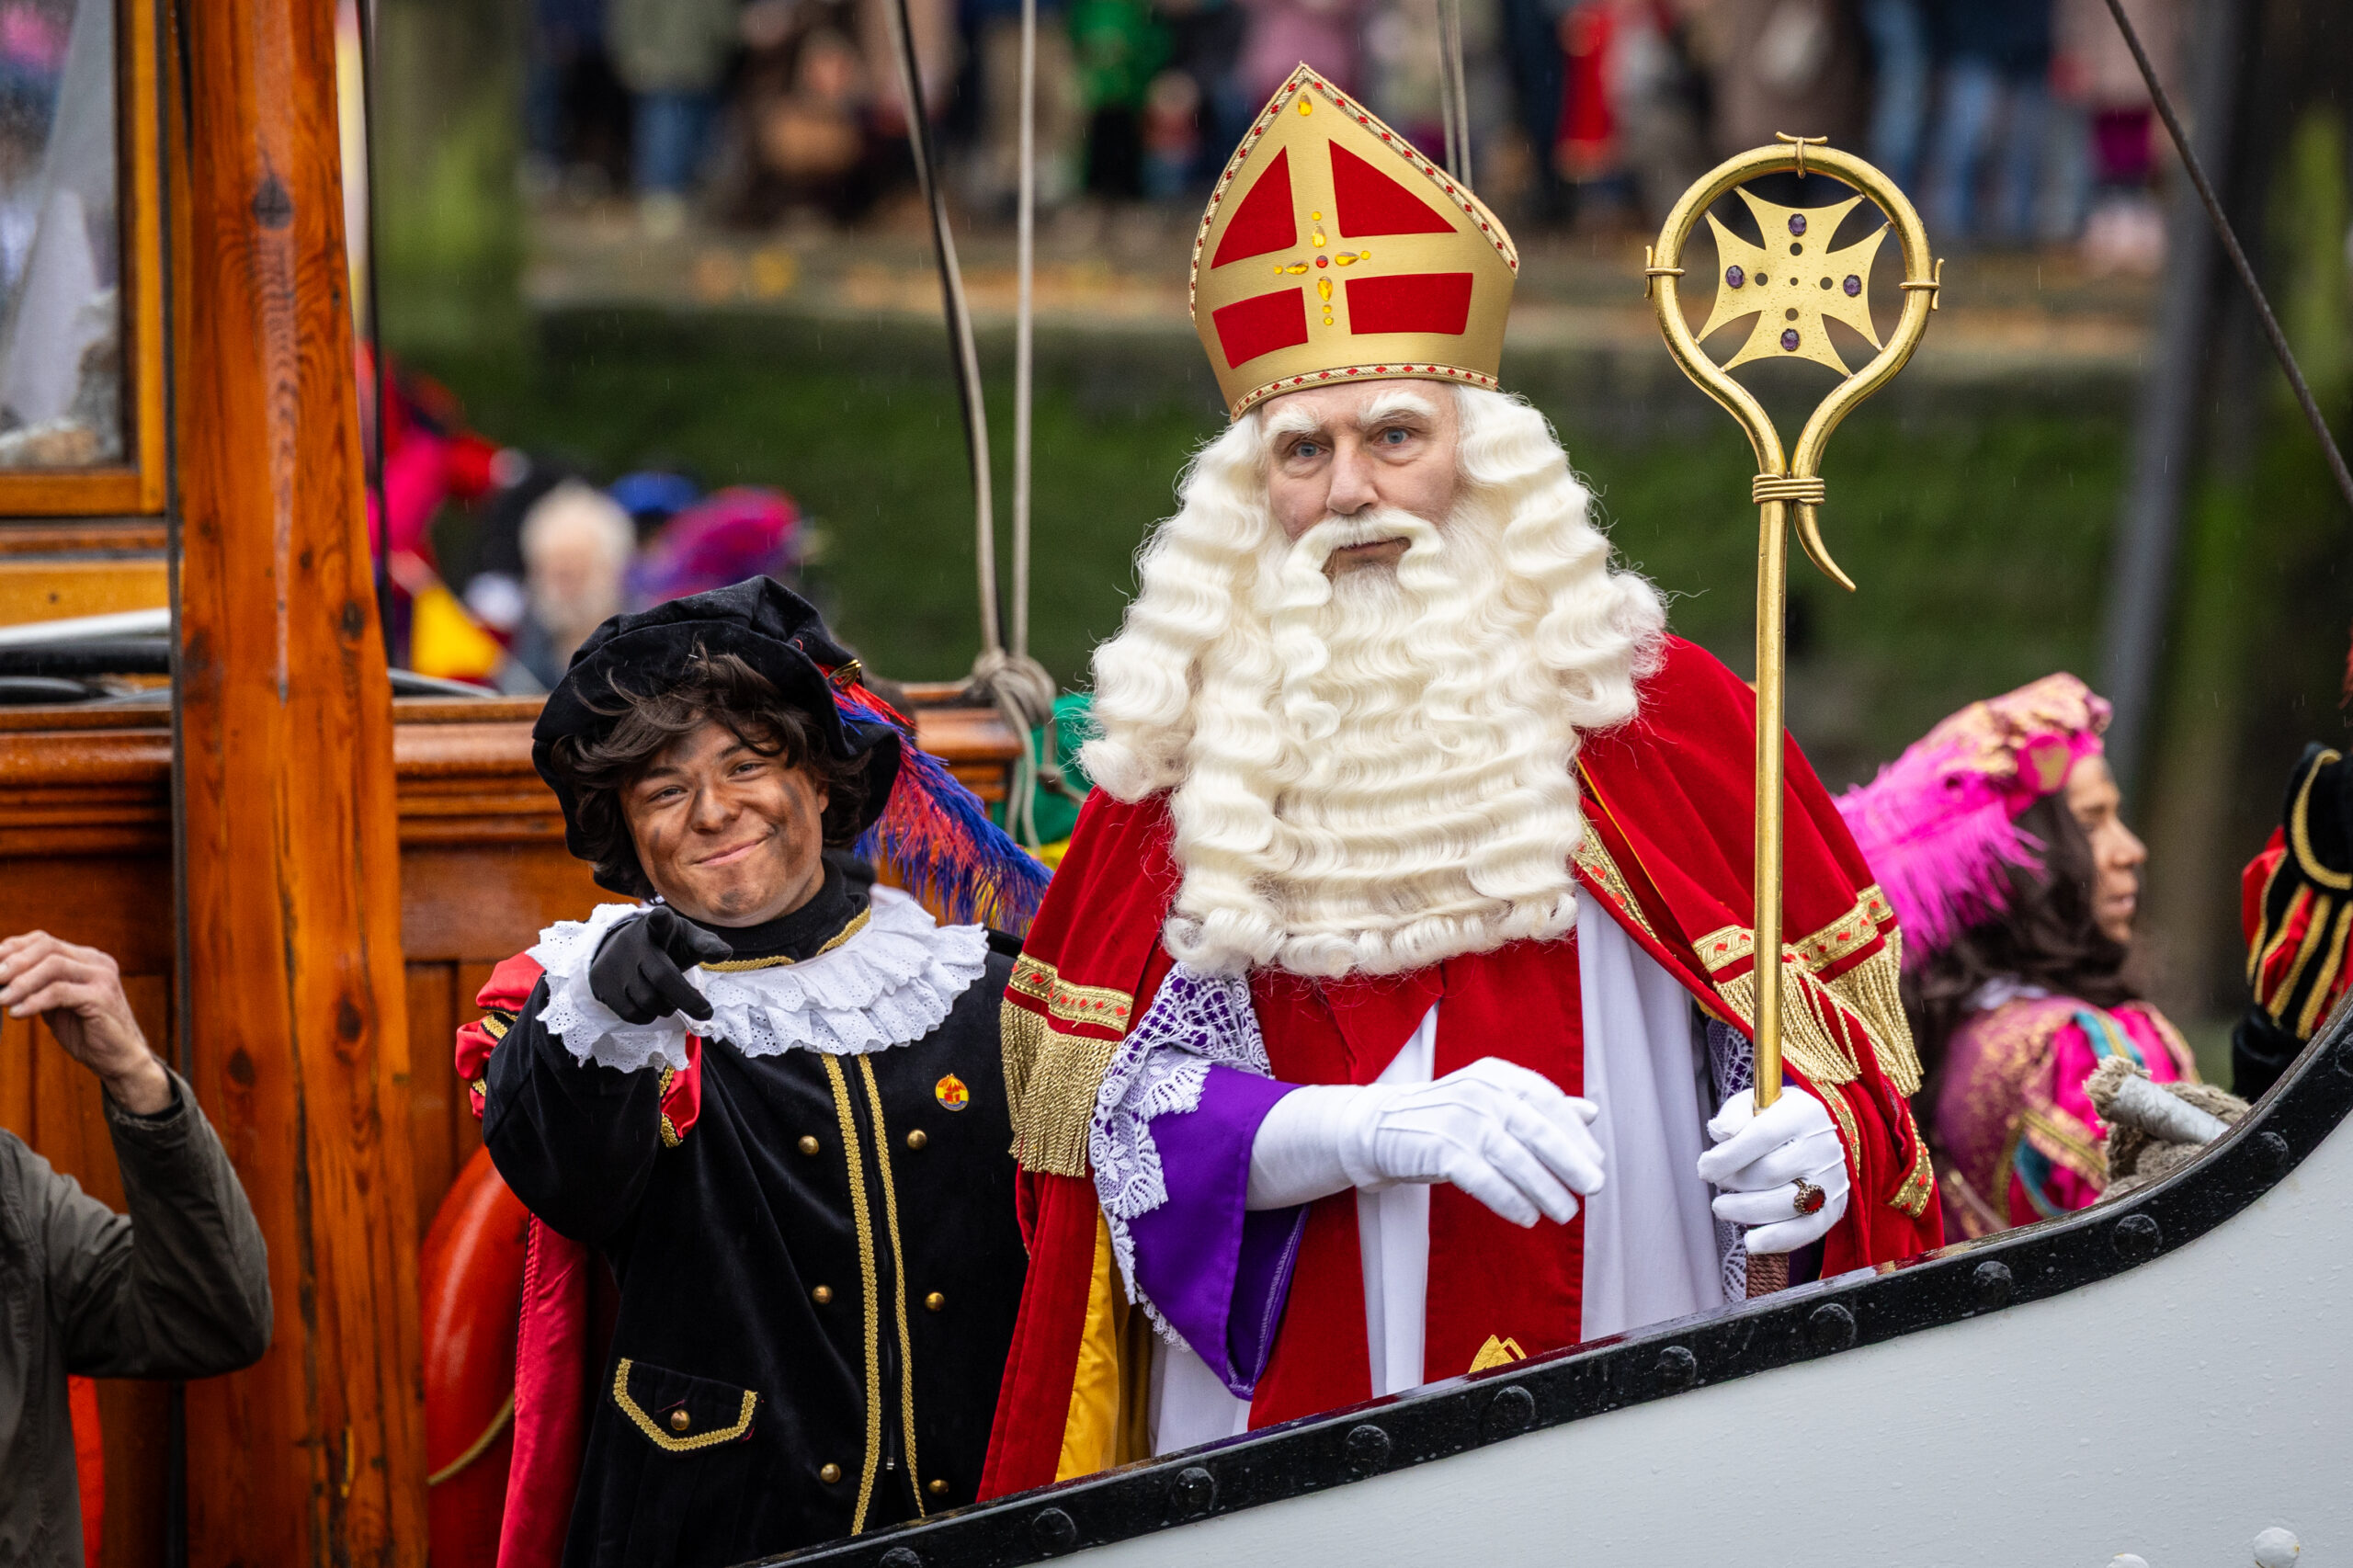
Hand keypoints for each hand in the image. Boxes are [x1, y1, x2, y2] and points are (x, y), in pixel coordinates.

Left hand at [0, 931, 169, 1114]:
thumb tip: (0, 979)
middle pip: (47, 946)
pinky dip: (33, 1001)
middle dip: (14, 962)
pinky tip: (16, 1013)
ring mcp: (102, 977)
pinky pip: (59, 992)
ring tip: (1, 999)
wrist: (120, 1059)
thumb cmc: (87, 1032)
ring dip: (21, 982)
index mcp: (86, 959)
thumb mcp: (57, 1004)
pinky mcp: (101, 997)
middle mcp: (97, 962)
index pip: (43, 940)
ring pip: (53, 965)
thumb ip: (37, 987)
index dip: (12, 949)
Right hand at [588, 907, 731, 1024]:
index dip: (661, 919)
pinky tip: (652, 1006)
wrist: (620, 949)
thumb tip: (726, 953)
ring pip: (649, 1001)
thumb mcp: (684, 937)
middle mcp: (634, 944)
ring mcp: (616, 966)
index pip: (659, 920)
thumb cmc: (663, 944)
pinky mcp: (604, 985)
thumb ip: (705, 943)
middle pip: (663, 977)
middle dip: (688, 999)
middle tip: (706, 1012)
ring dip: (667, 1007)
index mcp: (658, 927)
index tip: (662, 916)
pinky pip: (632, 1014)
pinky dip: (648, 1016)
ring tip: (671, 999)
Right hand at [1251, 1057, 1604, 1226]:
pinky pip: (1483, 1179)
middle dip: (1570, 1162)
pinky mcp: (1439, 1148)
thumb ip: (1539, 1106)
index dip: (1575, 1135)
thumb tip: (1591, 1113)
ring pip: (1514, 1158)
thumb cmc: (1446, 1117)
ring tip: (1563, 1213)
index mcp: (1496, 1075)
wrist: (1378, 1127)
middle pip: (1536, 1129)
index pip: (1547, 1101)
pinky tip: (1526, 1217)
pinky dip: (1509, 1200)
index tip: (1596, 1163)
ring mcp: (1458, 1119)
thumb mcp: (1492, 1101)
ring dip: (1544, 1189)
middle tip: (1594, 1188)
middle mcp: (1479, 1091)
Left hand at [1696, 1085, 1848, 1254]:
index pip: (1762, 1136)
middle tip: (1719, 1183)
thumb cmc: (1778, 1120)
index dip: (1728, 1156)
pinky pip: (1807, 1231)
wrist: (1821, 1136)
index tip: (1705, 1169)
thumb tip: (1720, 1132)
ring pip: (1786, 1205)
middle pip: (1771, 1173)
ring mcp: (1832, 1180)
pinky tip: (1752, 1241)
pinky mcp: (1834, 1208)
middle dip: (1735, 1182)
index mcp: (1803, 1114)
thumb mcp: (1757, 1102)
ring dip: (1746, 1211)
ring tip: (1723, 1207)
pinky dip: (1776, 1240)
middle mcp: (1823, 1147)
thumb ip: (1734, 1114)